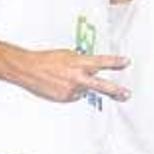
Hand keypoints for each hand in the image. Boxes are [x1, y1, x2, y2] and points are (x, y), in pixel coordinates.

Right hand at [14, 49, 129, 101]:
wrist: (27, 69)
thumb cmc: (47, 60)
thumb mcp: (69, 55)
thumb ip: (84, 63)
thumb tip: (94, 69)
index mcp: (78, 63)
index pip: (101, 62)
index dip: (115, 62)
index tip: (126, 62)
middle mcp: (76, 77)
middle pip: (101, 85)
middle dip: (115, 91)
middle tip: (126, 94)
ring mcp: (71, 89)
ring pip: (85, 90)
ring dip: (80, 85)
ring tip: (64, 78)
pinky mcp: (65, 98)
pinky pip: (75, 96)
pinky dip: (71, 91)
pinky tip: (60, 84)